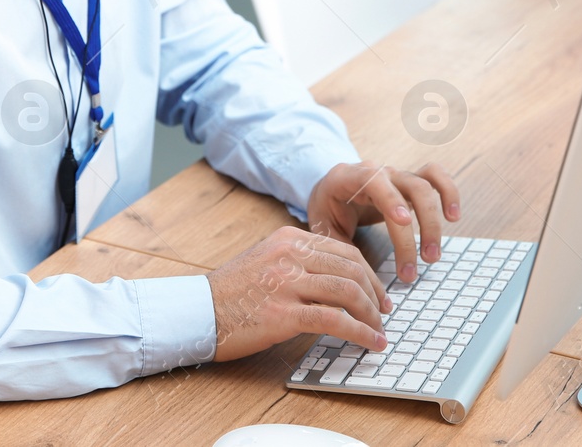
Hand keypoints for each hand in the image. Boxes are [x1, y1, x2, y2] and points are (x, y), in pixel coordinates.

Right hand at [207, 226, 389, 360]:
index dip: (368, 274)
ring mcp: (286, 282)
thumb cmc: (229, 293)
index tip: (377, 294)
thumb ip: (296, 263)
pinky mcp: (283, 313)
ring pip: (347, 291)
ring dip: (371, 315)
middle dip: (375, 294)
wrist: (196, 312)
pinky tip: (371, 343)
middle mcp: (289, 254)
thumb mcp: (265, 261)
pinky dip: (360, 333)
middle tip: (385, 313)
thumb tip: (335, 281)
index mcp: (287, 238)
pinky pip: (335, 320)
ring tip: (379, 331)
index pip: (343, 250)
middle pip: (351, 268)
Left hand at [307, 161, 459, 284]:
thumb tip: (369, 286)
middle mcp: (377, 171)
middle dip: (417, 230)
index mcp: (348, 177)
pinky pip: (435, 176)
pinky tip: (453, 216)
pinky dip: (448, 192)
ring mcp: (395, 174)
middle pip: (408, 188)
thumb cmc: (327, 210)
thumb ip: (343, 251)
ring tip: (432, 257)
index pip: (373, 180)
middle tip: (414, 269)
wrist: (329, 189)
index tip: (403, 223)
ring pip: (424, 187)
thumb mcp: (324, 229)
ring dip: (433, 223)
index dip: (390, 198)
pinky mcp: (409, 180)